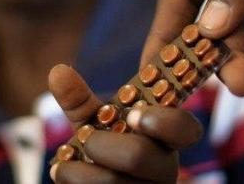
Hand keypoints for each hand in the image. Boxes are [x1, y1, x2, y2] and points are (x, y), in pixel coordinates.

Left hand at [48, 64, 202, 182]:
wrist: (99, 182)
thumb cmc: (104, 147)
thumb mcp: (96, 123)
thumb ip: (80, 99)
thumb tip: (58, 72)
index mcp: (167, 138)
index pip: (186, 129)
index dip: (164, 122)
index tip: (133, 114)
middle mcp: (164, 168)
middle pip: (141, 157)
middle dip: (105, 145)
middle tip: (86, 138)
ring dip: (82, 174)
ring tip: (60, 167)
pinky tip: (64, 176)